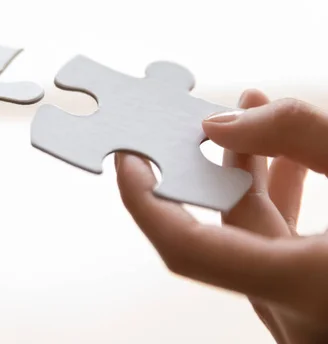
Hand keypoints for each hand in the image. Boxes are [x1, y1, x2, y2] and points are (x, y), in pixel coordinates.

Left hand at [115, 90, 327, 342]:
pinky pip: (276, 256)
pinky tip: (292, 169)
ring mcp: (302, 320)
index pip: (183, 245)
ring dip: (254, 181)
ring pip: (254, 241)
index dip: (143, 198)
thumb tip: (222, 124)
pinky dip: (279, 210)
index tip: (125, 156)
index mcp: (300, 286)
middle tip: (220, 113)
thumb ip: (302, 135)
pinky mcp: (312, 310)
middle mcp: (292, 317)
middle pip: (224, 229)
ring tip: (264, 121)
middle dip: (220, 163)